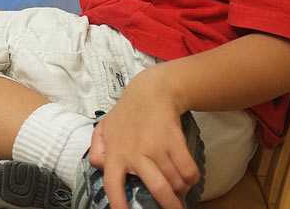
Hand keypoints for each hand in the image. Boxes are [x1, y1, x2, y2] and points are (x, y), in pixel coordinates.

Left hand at [87, 70, 199, 208]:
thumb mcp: (104, 129)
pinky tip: (187, 174)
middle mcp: (136, 153)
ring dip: (180, 188)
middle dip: (170, 206)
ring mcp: (157, 147)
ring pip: (176, 182)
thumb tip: (101, 167)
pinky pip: (189, 171)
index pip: (113, 183)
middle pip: (158, 188)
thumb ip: (98, 150)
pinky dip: (191, 178)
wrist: (151, 91)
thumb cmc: (127, 114)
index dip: (118, 203)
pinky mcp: (175, 141)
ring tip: (177, 184)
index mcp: (116, 153)